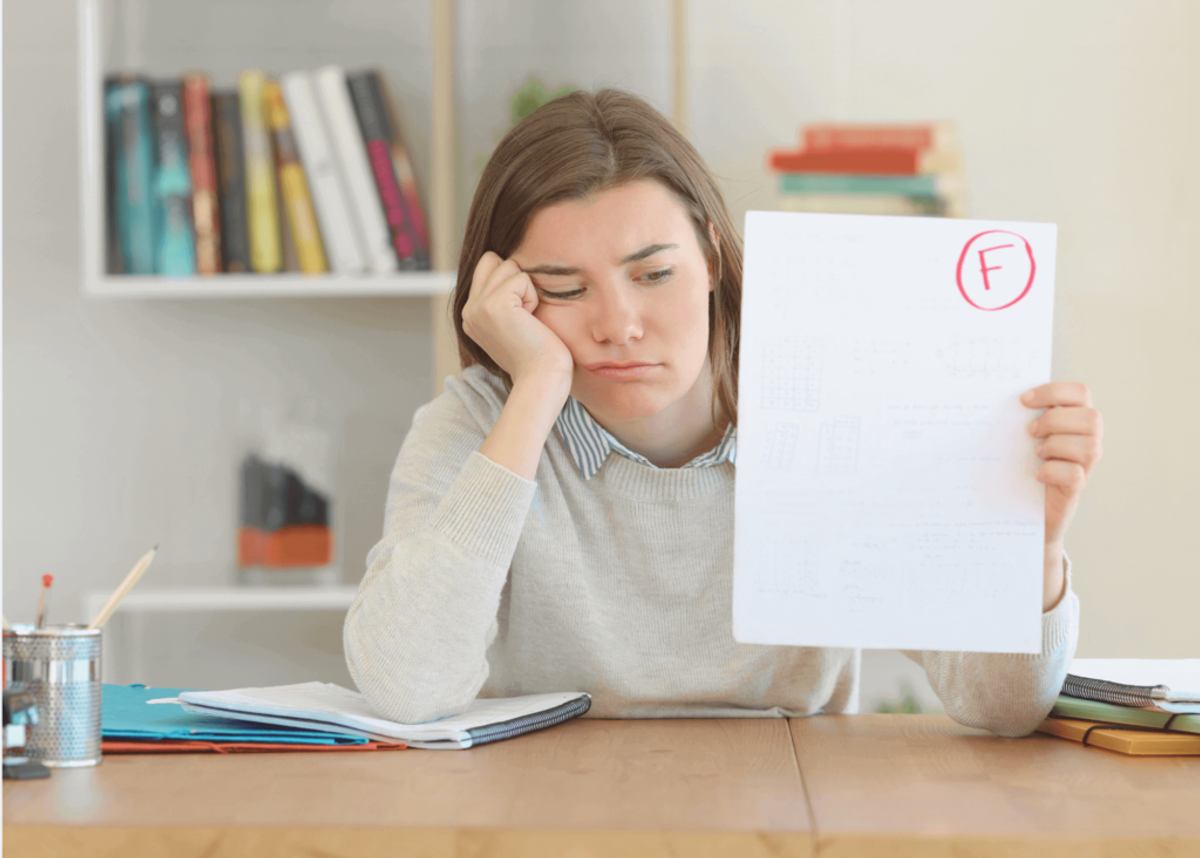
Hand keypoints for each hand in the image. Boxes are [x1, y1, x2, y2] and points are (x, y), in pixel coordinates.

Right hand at [461, 252, 573, 391]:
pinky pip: (521, 278)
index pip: (487, 267)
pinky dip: (532, 297)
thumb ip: (502, 299)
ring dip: (526, 290)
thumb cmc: (537, 355)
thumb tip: (510, 266)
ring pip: (508, 266)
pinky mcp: (493, 305)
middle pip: (494, 260)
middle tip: (524, 315)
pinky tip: (530, 321)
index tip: (520, 316)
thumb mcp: (512, 324)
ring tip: (527, 319)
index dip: (511, 281)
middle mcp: (468, 310)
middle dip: (516, 280)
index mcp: (470, 315)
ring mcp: (477, 307)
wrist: (542, 378)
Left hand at [1022, 382, 1102, 609]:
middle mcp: (1086, 443)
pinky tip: (1036, 474)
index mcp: (1074, 422)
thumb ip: (1020, 418)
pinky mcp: (1075, 491)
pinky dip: (1052, 471)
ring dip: (1056, 445)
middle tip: (1030, 432)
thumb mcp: (1020, 439)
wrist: (1019, 513)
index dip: (1056, 391)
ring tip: (1036, 453)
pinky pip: (1075, 474)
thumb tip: (990, 397)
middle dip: (1056, 421)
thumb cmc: (1019, 468)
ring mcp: (1084, 468)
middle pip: (1091, 417)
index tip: (1024, 400)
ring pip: (1089, 446)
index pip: (1080, 393)